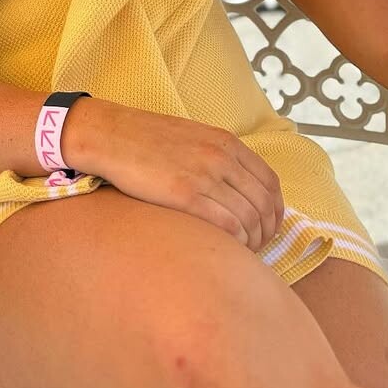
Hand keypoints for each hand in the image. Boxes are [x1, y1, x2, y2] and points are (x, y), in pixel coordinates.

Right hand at [67, 100, 284, 250]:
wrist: (112, 136)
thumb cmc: (148, 140)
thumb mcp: (193, 137)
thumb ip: (219, 156)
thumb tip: (239, 187)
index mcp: (225, 142)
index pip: (270, 183)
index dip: (275, 211)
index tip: (268, 227)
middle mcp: (220, 157)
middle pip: (264, 204)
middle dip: (266, 232)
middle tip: (257, 246)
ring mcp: (204, 175)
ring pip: (249, 218)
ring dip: (252, 241)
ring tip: (241, 251)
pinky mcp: (185, 195)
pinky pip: (226, 225)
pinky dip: (234, 242)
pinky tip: (226, 248)